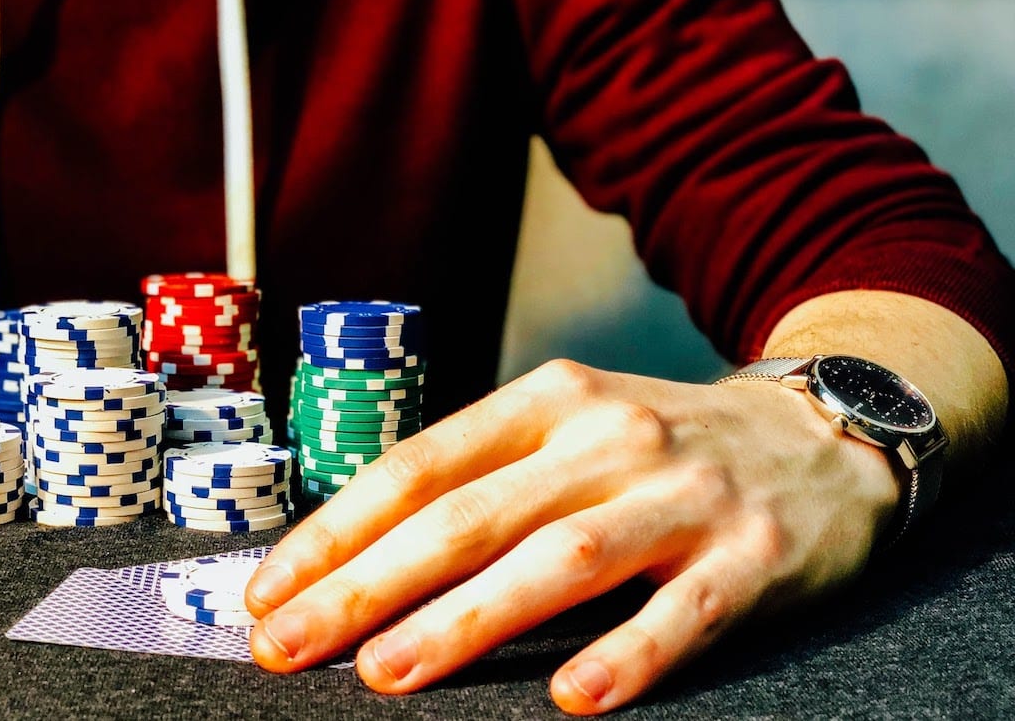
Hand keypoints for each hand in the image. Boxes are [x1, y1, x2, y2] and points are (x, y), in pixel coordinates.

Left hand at [244, 359, 899, 713]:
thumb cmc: (662, 446)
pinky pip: (682, 613)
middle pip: (469, 515)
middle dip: (366, 584)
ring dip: (467, 619)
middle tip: (288, 645)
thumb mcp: (572, 427)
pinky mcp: (751, 555)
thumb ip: (487, 475)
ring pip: (561, 559)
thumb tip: (363, 551)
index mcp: (549, 400)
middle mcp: (608, 436)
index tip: (270, 590)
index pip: (419, 464)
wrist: (820, 434)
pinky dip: (628, 656)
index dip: (337, 529)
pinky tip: (575, 699)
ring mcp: (681, 494)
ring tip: (388, 672)